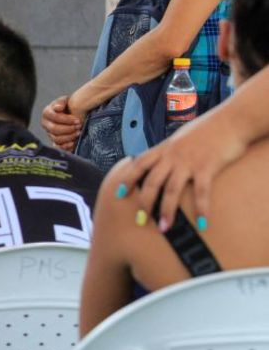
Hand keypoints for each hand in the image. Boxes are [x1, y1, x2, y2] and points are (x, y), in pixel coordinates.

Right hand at [41, 95, 82, 151]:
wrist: (72, 114)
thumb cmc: (68, 106)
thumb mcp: (65, 100)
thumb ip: (61, 102)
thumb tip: (58, 108)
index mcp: (46, 113)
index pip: (55, 117)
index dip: (66, 120)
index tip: (77, 120)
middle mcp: (46, 124)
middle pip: (54, 129)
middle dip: (68, 129)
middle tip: (79, 127)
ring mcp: (49, 134)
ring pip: (56, 139)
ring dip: (69, 137)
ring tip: (78, 133)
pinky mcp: (54, 142)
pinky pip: (58, 147)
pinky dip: (66, 146)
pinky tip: (74, 142)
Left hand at [119, 107, 247, 231]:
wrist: (231, 120)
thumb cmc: (207, 130)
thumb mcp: (181, 138)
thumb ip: (170, 151)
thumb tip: (162, 162)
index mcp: (164, 149)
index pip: (138, 164)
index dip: (127, 179)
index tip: (119, 194)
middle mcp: (172, 156)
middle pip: (151, 182)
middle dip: (144, 203)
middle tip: (140, 221)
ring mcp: (188, 162)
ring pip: (171, 190)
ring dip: (167, 211)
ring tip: (164, 228)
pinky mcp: (207, 167)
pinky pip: (201, 191)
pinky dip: (201, 208)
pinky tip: (203, 223)